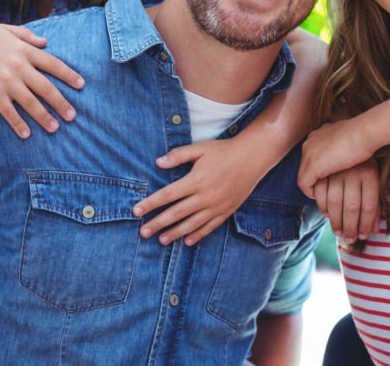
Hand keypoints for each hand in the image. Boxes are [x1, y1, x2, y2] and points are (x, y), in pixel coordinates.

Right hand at [0, 24, 83, 137]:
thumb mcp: (3, 31)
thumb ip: (26, 35)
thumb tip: (46, 42)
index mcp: (24, 50)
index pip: (53, 64)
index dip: (69, 75)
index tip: (81, 86)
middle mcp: (18, 65)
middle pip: (46, 87)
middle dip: (61, 103)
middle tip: (73, 116)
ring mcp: (6, 80)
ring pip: (31, 102)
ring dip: (44, 117)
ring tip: (55, 128)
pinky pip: (9, 112)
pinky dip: (19, 124)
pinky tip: (27, 134)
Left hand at [132, 140, 263, 245]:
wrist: (252, 158)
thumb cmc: (224, 151)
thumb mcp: (200, 149)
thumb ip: (179, 155)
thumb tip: (158, 162)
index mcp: (196, 180)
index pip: (167, 195)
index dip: (150, 204)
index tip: (136, 211)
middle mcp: (205, 196)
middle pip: (176, 213)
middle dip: (158, 223)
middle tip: (143, 233)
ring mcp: (216, 206)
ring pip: (191, 224)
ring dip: (175, 233)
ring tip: (161, 240)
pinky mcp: (226, 211)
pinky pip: (209, 227)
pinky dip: (197, 234)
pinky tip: (187, 240)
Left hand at [297, 117, 374, 197]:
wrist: (364, 133)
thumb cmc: (363, 135)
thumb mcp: (348, 138)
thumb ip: (341, 145)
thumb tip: (346, 154)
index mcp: (318, 135)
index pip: (312, 155)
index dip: (319, 167)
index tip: (327, 176)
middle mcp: (310, 143)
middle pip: (305, 165)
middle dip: (313, 178)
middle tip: (323, 188)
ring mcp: (309, 154)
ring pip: (303, 175)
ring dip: (312, 186)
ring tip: (322, 195)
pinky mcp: (312, 166)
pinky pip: (304, 184)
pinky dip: (311, 192)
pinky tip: (320, 196)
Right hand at [312, 161, 378, 241]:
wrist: (357, 129)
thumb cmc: (367, 156)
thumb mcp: (374, 176)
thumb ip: (374, 204)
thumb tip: (375, 230)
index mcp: (370, 173)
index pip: (370, 205)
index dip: (366, 223)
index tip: (364, 235)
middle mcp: (355, 171)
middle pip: (353, 207)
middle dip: (351, 226)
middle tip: (349, 238)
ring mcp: (338, 168)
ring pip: (336, 201)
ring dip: (336, 219)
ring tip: (338, 231)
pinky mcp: (323, 164)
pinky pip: (321, 191)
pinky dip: (322, 204)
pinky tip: (326, 213)